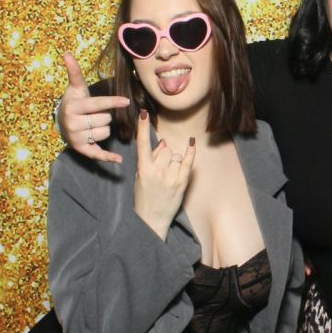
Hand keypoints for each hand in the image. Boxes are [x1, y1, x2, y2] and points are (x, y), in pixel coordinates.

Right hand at [59, 52, 129, 163]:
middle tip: (94, 114)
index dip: (113, 102)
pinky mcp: (81, 149)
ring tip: (93, 125)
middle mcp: (73, 123)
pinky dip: (108, 158)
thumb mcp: (75, 88)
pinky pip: (97, 153)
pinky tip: (119, 160)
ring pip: (105, 132)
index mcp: (74, 107)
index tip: (126, 101)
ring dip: (104, 128)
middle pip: (105, 119)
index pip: (98, 104)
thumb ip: (75, 72)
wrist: (61, 122)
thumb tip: (67, 53)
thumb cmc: (74, 102)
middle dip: (104, 116)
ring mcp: (76, 137)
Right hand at [133, 110, 195, 238]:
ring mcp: (171, 177)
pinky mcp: (182, 182)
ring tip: (167, 175)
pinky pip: (188, 161)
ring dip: (172, 160)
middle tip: (160, 169)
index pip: (142, 144)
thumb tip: (162, 141)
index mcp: (143, 170)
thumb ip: (149, 158)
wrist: (152, 219)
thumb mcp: (140, 177)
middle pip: (164, 149)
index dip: (142, 128)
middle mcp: (157, 172)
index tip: (143, 113)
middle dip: (163, 155)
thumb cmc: (144, 196)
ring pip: (174, 155)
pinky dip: (190, 152)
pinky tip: (191, 142)